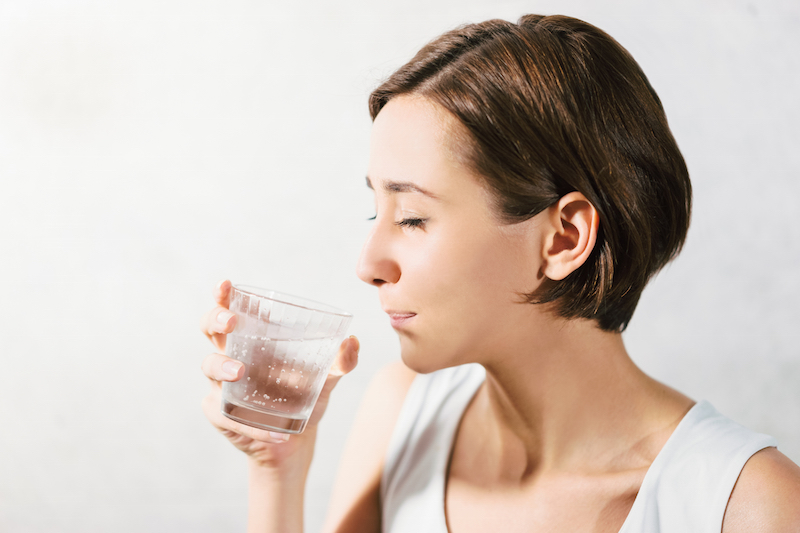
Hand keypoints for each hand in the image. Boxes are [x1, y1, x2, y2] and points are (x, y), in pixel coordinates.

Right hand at [200, 280, 358, 468]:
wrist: (296, 438)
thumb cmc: (305, 395)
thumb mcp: (326, 377)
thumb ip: (341, 361)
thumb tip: (352, 341)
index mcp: (254, 337)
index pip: (231, 309)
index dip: (223, 295)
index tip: (225, 284)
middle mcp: (232, 355)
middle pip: (210, 329)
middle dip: (216, 320)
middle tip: (231, 324)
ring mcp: (222, 384)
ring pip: (210, 367)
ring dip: (223, 368)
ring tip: (241, 372)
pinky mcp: (221, 414)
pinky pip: (226, 414)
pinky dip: (251, 424)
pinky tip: (276, 432)